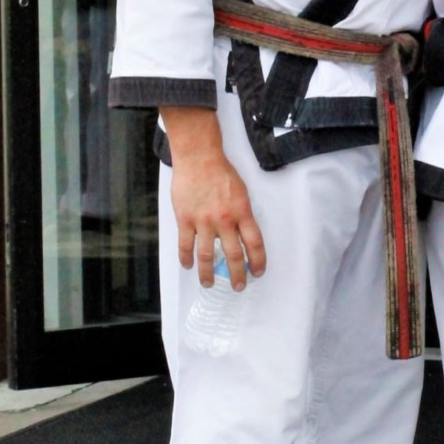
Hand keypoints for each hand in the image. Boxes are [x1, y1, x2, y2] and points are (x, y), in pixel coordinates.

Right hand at [162, 107, 265, 289]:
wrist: (199, 158)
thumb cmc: (221, 171)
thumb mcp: (241, 192)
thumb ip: (242, 214)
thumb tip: (242, 233)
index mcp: (242, 212)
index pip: (255, 243)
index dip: (258, 261)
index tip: (257, 272)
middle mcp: (224, 220)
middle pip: (233, 254)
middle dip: (237, 274)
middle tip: (238, 286)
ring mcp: (204, 221)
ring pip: (207, 255)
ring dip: (208, 273)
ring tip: (209, 284)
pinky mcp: (186, 219)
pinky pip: (185, 245)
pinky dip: (186, 258)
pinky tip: (188, 266)